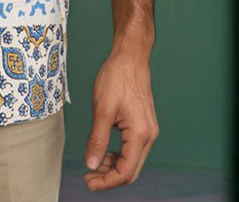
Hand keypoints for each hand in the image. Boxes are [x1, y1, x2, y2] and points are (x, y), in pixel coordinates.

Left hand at [84, 51, 158, 190]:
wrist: (130, 57)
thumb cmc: (117, 77)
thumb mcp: (102, 109)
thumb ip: (97, 139)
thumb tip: (91, 164)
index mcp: (140, 134)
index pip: (125, 171)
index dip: (106, 181)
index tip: (88, 182)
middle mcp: (149, 136)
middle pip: (131, 171)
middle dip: (109, 178)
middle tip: (88, 178)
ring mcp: (149, 131)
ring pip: (133, 162)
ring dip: (113, 167)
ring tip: (94, 165)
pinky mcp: (144, 125)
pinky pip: (133, 150)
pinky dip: (119, 156)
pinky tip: (105, 153)